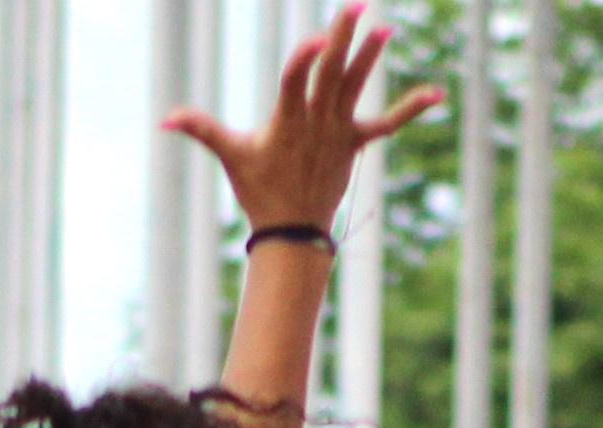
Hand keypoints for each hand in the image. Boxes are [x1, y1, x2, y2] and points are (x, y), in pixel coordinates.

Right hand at [165, 6, 438, 232]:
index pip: (296, 82)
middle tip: (357, 5)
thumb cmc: (258, 189)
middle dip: (344, 38)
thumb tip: (164, 120)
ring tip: (385, 29)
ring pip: (356, 88)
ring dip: (371, 58)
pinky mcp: (356, 143)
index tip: (318, 40)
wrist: (292, 229)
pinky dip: (412, 108)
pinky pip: (388, 124)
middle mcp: (316, 121)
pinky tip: (438, 93)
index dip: (306, 60)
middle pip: (331, 73)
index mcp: (286, 120)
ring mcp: (338, 131)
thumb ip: (201, 129)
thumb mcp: (229, 156)